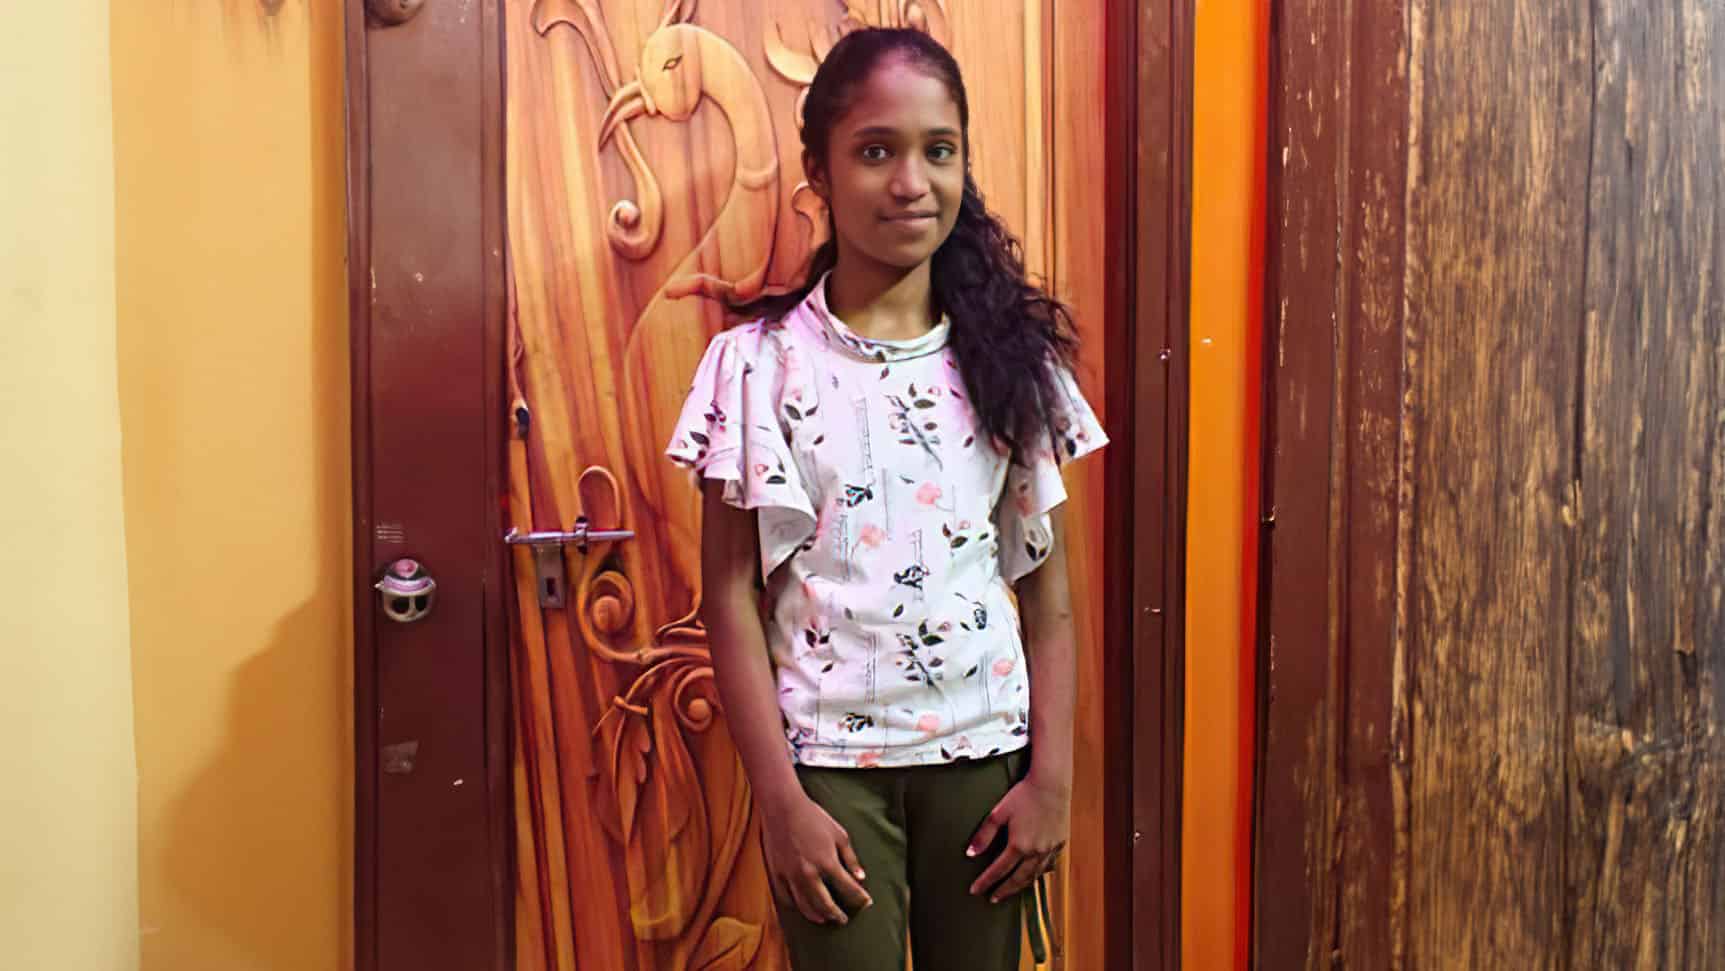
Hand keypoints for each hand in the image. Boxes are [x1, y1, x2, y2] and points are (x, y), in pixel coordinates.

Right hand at [759, 791, 873, 924]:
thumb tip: (860, 877)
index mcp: (828, 862)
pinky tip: (804, 907)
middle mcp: (809, 873)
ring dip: (818, 916)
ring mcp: (791, 876)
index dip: (860, 898)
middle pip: (826, 905)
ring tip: (825, 919)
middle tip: (843, 920)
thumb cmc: (814, 817)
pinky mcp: (777, 874)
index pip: (849, 889)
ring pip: (805, 907)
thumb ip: (851, 858)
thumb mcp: (839, 834)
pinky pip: (786, 899)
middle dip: (837, 915)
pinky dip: (797, 907)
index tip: (866, 903)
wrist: (783, 807)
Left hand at [966, 776, 1069, 902]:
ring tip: (1010, 890)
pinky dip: (1039, 873)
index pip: (998, 871)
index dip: (985, 882)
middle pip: (1018, 879)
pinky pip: (1048, 865)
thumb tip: (970, 853)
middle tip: (993, 898)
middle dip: (1004, 890)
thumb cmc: (1024, 794)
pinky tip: (1033, 875)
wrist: (1052, 783)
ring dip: (1021, 886)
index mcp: (1019, 845)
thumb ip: (984, 835)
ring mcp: (1050, 849)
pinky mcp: (1060, 843)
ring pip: (1034, 875)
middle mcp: (1036, 851)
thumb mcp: (999, 813)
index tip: (975, 891)